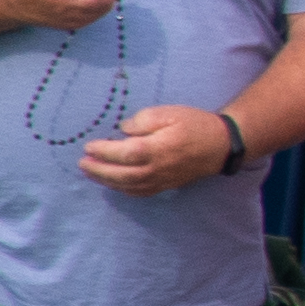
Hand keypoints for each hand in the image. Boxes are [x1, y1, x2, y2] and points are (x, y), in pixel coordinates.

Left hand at [77, 105, 222, 197]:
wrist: (222, 145)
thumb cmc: (196, 125)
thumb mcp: (169, 113)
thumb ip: (143, 120)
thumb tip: (124, 130)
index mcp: (154, 149)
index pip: (121, 153)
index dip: (102, 151)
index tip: (89, 146)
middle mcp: (154, 169)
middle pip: (119, 174)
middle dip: (98, 170)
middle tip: (82, 164)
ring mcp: (160, 180)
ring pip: (127, 186)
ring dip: (107, 181)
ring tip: (92, 173)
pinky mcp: (166, 185)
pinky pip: (140, 192)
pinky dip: (124, 190)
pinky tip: (116, 184)